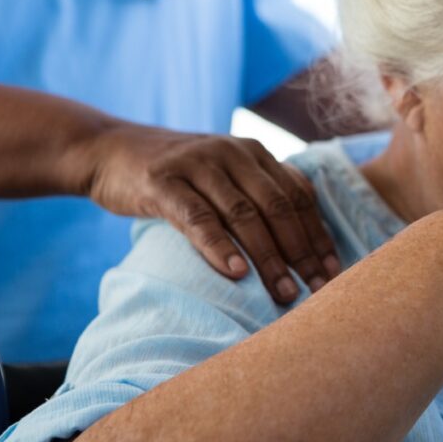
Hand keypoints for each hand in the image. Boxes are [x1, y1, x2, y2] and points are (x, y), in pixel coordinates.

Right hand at [81, 124, 339, 301]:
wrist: (108, 149)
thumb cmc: (176, 173)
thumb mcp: (223, 174)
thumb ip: (259, 194)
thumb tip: (305, 240)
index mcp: (254, 152)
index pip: (298, 196)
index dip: (318, 236)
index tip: (334, 273)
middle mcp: (232, 153)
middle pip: (278, 207)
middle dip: (301, 252)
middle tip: (316, 291)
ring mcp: (197, 164)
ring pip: (244, 214)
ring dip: (268, 257)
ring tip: (283, 293)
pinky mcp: (162, 182)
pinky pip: (198, 218)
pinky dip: (220, 247)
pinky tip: (237, 273)